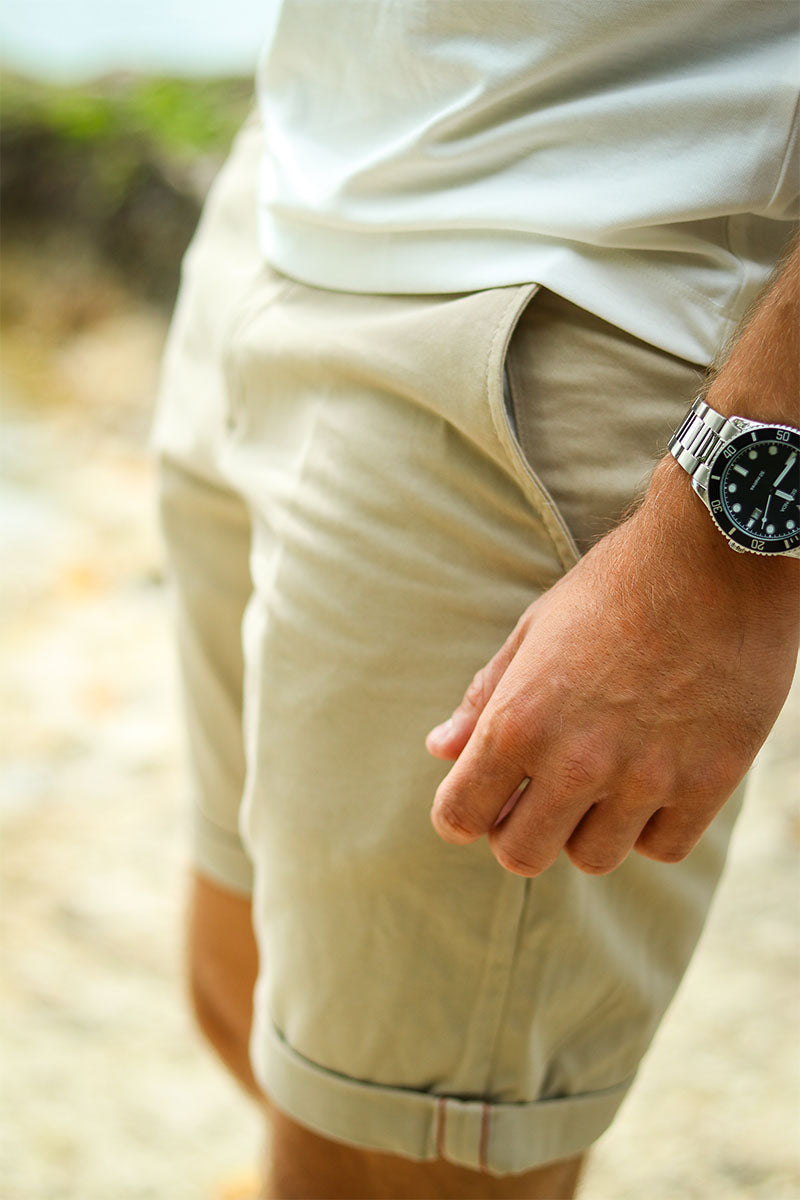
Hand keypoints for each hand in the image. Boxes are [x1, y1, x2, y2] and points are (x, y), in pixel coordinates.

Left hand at [426, 463, 798, 877]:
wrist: (719, 554)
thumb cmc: (616, 584)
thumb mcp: (535, 630)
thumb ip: (486, 697)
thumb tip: (439, 749)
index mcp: (519, 721)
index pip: (460, 816)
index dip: (461, 813)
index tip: (478, 801)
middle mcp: (576, 761)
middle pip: (522, 855)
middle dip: (517, 831)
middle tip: (536, 797)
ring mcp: (645, 777)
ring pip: (593, 857)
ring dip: (585, 829)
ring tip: (598, 783)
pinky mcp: (708, 782)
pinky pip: (662, 846)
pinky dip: (649, 827)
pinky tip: (649, 784)